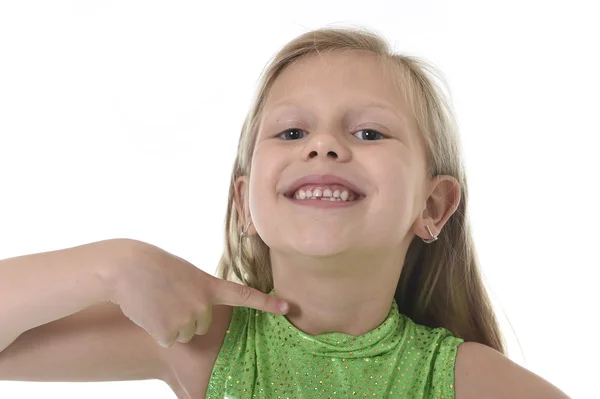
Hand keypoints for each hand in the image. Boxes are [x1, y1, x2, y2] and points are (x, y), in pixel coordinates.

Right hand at [108, 239, 287, 347]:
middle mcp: (204, 305)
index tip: (287, 308)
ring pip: (186, 334)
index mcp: (210, 285)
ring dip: (172, 323)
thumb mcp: (186, 274)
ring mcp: (189, 319)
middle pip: (203, 324)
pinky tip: (150, 312)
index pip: (244, 295)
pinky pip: (169, 339)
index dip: (267, 303)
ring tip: (158, 301)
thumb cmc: (155, 266)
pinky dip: (158, 330)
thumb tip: (201, 316)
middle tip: (170, 297)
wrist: (128, 267)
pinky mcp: (170, 333)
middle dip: (188, 315)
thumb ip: (200, 292)